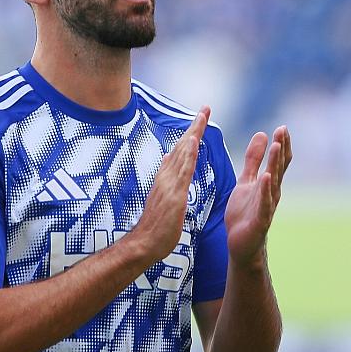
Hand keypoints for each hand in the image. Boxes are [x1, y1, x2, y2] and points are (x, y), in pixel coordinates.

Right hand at [132, 106, 210, 261]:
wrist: (144, 244)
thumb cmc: (155, 225)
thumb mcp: (162, 195)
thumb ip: (166, 175)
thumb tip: (169, 156)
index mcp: (166, 177)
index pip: (180, 150)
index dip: (191, 133)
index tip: (201, 117)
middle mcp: (166, 176)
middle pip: (183, 145)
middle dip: (195, 126)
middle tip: (206, 108)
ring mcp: (169, 184)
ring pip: (183, 154)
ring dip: (193, 133)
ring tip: (202, 116)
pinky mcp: (174, 194)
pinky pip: (183, 171)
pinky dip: (188, 154)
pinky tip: (194, 141)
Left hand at [224, 126, 291, 270]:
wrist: (240, 244)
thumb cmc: (244, 213)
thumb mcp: (246, 181)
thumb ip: (253, 160)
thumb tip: (263, 134)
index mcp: (268, 183)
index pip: (278, 161)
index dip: (281, 145)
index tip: (283, 127)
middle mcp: (271, 193)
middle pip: (278, 167)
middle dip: (280, 149)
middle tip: (283, 130)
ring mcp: (267, 206)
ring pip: (273, 182)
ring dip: (275, 164)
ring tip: (277, 146)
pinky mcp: (259, 220)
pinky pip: (263, 203)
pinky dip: (265, 190)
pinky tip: (266, 177)